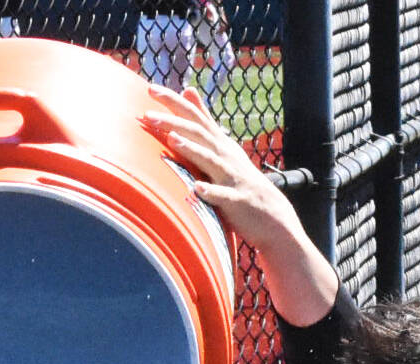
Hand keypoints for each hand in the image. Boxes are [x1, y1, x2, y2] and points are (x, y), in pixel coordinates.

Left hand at [140, 85, 337, 325]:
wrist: (272, 217)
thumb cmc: (239, 183)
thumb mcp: (221, 147)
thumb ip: (203, 122)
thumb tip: (188, 90)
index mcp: (219, 144)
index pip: (194, 116)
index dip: (173, 102)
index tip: (149, 89)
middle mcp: (225, 156)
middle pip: (198, 132)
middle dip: (174, 121)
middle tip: (148, 113)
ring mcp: (231, 178)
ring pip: (209, 159)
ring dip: (190, 148)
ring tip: (171, 138)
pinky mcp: (236, 201)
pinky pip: (222, 196)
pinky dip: (210, 192)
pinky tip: (196, 189)